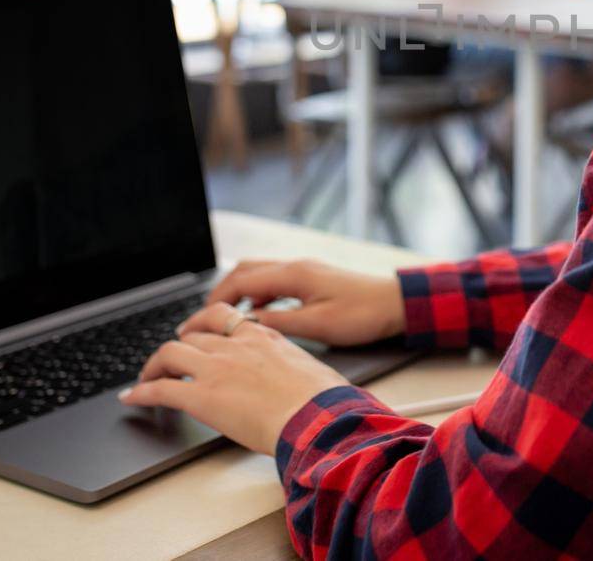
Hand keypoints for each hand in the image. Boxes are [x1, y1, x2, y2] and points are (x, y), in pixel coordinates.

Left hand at [120, 303, 348, 452]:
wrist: (317, 417)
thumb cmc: (324, 400)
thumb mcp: (310, 369)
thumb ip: (293, 367)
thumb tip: (301, 380)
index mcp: (263, 336)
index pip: (224, 317)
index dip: (204, 322)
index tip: (197, 331)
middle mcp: (235, 345)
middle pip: (192, 334)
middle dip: (177, 344)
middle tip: (169, 357)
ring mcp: (215, 369)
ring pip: (170, 353)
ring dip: (154, 365)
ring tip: (146, 377)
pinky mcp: (201, 397)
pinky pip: (161, 389)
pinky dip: (141, 392)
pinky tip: (132, 399)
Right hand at [193, 258, 406, 346]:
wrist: (396, 304)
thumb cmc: (363, 314)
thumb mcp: (317, 325)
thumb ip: (279, 323)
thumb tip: (245, 325)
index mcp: (293, 274)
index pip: (241, 281)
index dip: (214, 301)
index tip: (197, 321)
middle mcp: (295, 267)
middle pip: (244, 272)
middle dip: (220, 294)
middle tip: (203, 320)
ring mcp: (303, 271)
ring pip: (258, 276)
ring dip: (237, 295)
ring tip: (222, 321)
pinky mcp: (311, 280)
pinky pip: (274, 283)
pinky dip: (257, 297)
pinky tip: (255, 317)